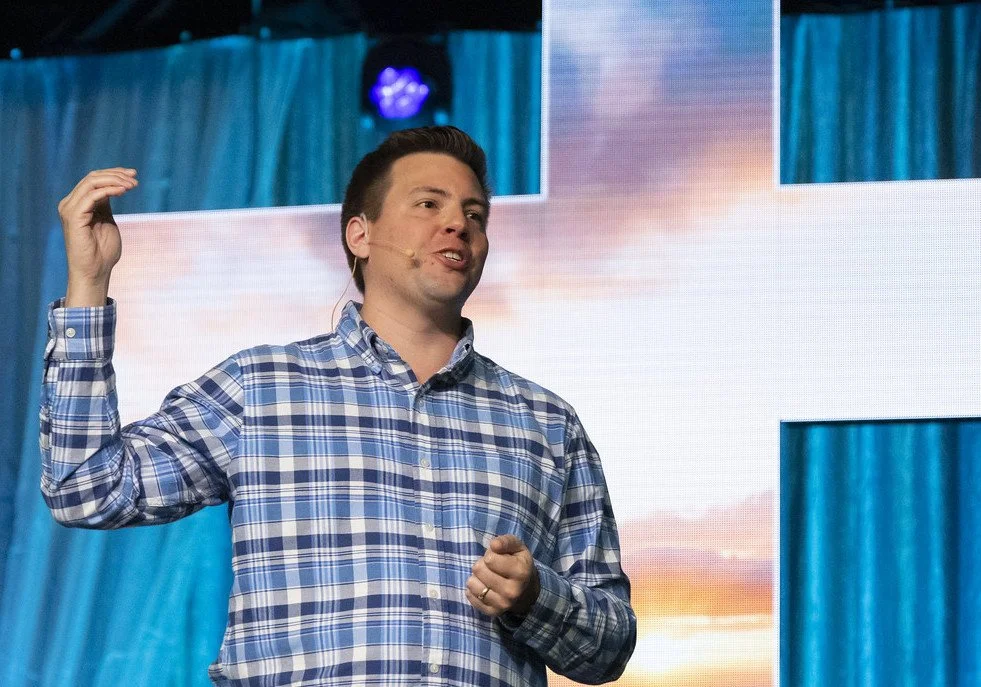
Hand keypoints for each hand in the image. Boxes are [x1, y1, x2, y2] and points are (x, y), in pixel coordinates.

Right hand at [58, 168, 137, 305]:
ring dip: (114, 180)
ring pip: (91, 182)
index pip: (93, 180)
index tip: (133, 175)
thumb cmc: (103, 252)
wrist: (95, 272)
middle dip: (116, 174)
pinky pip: (91, 195)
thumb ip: (105, 204)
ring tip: (132, 184)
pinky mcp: (73, 216)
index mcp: (77, 204)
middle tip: (134, 178)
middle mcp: (70, 204)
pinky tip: (123, 190)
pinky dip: (109, 190)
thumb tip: (115, 186)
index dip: (113, 174)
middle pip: (92, 178)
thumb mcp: (106, 221)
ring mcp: (69, 209)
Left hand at [466, 534, 539, 618]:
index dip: (490, 554)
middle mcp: (512, 591)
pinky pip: (470, 597)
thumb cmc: (518, 563)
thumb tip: (494, 545)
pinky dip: (473, 589)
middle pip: (478, 570)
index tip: (498, 557)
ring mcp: (502, 604)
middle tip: (492, 567)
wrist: (527, 590)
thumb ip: (505, 541)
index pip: (489, 559)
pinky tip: (483, 586)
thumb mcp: (517, 547)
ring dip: (476, 577)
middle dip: (482, 564)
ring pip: (472, 584)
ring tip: (487, 577)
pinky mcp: (492, 612)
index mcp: (520, 572)